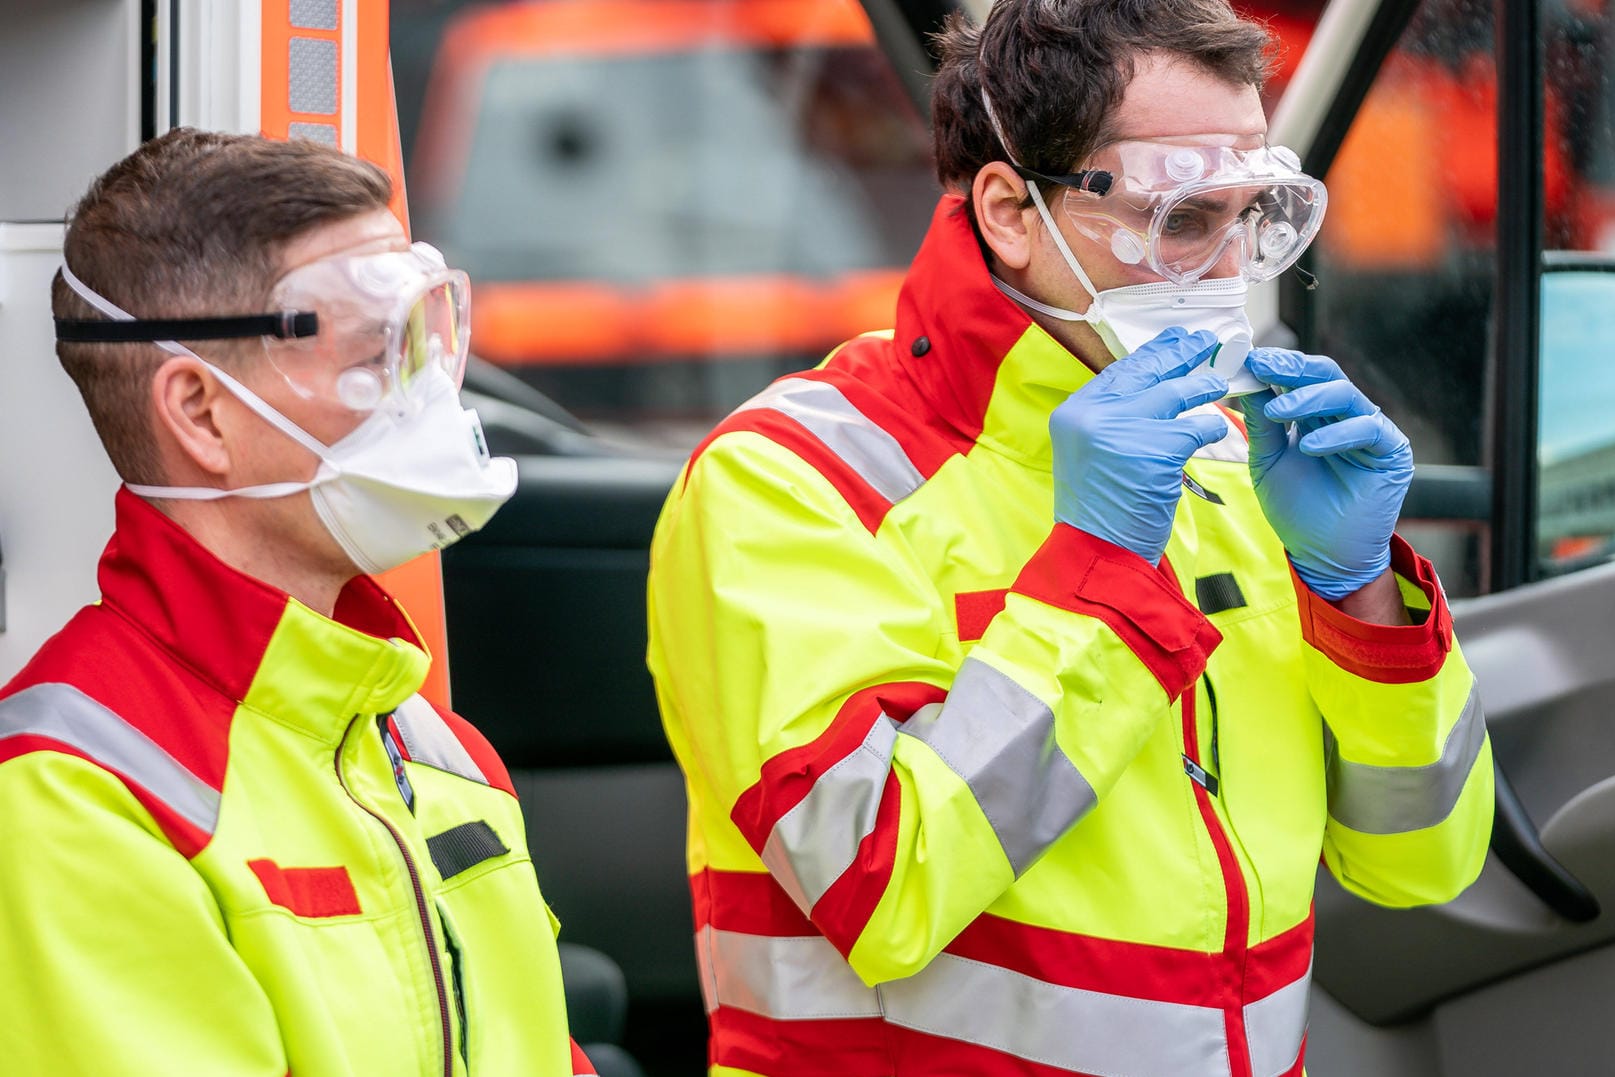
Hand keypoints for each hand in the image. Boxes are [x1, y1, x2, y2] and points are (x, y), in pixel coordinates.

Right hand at [1052, 327, 1229, 564]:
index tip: (1174, 340)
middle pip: (1146, 371)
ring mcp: (1121, 430)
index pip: (1119, 372)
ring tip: (1218, 382)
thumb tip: (1152, 386)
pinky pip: (1194, 428)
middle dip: (1180, 353)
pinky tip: (1215, 430)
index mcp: (1074, 414)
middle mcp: (1092, 415)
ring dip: (1202, 386)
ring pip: (1175, 393)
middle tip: (1204, 341)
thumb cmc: (1100, 511)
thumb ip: (1112, 419)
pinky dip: (1208, 429)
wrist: (1097, 554)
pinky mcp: (1153, 450)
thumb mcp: (1091, 454)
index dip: (1151, 353)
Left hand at [1239, 348, 1413, 599]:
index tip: (1244, 359)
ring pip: (1345, 395)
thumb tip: (1246, 383)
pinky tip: (1309, 446)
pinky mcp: (1391, 451)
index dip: (1275, 365)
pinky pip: (1367, 429)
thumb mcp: (1268, 461)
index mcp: (1318, 415)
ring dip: (1308, 399)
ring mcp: (1372, 431)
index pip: (1301, 377)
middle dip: (1291, 369)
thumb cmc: (1297, 509)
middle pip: (1325, 375)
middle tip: (1261, 366)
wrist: (1323, 554)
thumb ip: (1262, 424)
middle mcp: (1347, 416)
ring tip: (1277, 412)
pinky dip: (1336, 434)